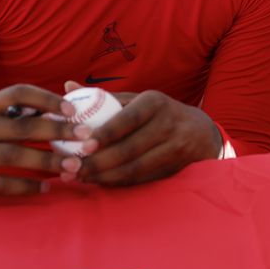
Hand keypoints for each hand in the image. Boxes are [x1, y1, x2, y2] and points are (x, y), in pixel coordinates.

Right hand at [0, 85, 87, 198]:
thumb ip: (19, 113)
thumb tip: (66, 108)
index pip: (18, 93)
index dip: (47, 99)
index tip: (73, 109)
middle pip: (22, 128)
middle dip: (58, 132)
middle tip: (85, 137)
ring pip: (14, 157)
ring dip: (48, 162)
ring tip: (74, 166)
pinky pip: (2, 184)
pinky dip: (27, 186)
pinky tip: (47, 186)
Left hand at [60, 84, 222, 187]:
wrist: (201, 131)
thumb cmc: (159, 113)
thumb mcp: (138, 100)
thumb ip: (105, 98)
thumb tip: (68, 86)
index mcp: (155, 102)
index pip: (127, 120)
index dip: (105, 134)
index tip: (82, 146)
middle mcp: (168, 123)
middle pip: (130, 148)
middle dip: (98, 162)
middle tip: (72, 168)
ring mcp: (176, 147)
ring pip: (136, 167)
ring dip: (105, 176)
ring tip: (80, 177)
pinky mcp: (177, 167)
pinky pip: (143, 178)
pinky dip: (119, 182)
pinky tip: (100, 181)